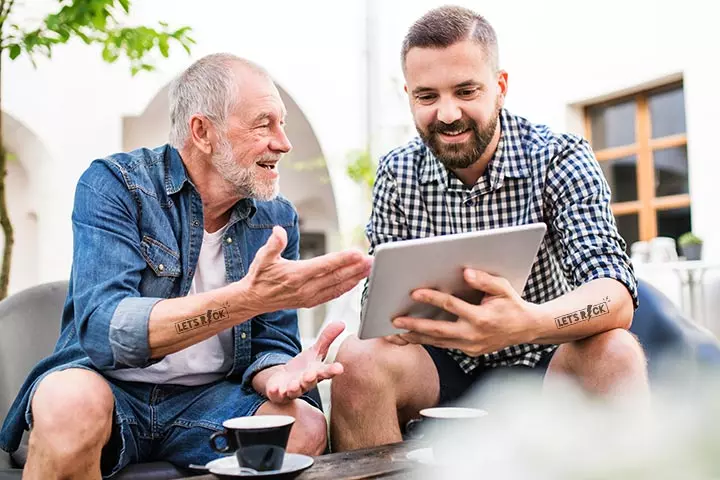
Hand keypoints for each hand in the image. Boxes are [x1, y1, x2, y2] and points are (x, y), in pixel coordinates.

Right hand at [240, 226, 371, 313]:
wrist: (253, 299)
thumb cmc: (259, 275)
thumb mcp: (262, 257)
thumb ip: (273, 244)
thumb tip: (278, 231)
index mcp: (296, 275)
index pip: (324, 265)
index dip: (342, 259)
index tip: (357, 253)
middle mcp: (305, 288)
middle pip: (336, 277)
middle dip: (355, 268)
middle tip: (371, 260)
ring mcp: (309, 297)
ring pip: (337, 287)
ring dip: (355, 278)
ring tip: (369, 269)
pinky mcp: (310, 302)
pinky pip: (332, 295)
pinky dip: (346, 288)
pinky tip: (355, 281)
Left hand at [264, 321, 345, 403]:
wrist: (284, 380)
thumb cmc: (304, 367)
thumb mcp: (315, 351)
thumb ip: (327, 338)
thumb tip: (341, 323)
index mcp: (317, 373)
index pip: (327, 371)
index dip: (333, 370)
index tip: (339, 368)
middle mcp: (306, 383)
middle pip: (310, 382)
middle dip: (310, 379)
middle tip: (311, 374)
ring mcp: (292, 390)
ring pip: (294, 391)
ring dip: (294, 388)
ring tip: (294, 385)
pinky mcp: (278, 393)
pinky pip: (276, 394)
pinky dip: (275, 392)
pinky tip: (274, 389)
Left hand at [389, 269, 538, 355]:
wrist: (526, 329)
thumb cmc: (512, 305)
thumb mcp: (503, 287)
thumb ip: (484, 280)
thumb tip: (466, 272)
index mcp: (482, 318)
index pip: (451, 306)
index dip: (432, 298)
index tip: (414, 292)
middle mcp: (475, 335)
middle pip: (438, 331)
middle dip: (415, 326)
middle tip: (395, 321)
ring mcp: (471, 347)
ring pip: (438, 343)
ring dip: (416, 338)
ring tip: (395, 333)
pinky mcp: (469, 352)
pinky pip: (445, 346)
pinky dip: (428, 341)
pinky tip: (413, 336)